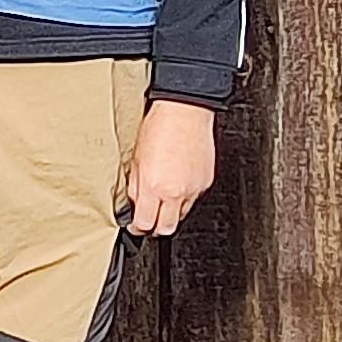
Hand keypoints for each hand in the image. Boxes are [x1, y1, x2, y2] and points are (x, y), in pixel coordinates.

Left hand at [123, 98, 220, 236]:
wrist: (185, 113)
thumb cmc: (159, 129)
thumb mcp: (136, 160)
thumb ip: (135, 188)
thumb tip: (135, 205)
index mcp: (154, 187)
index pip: (146, 224)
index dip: (138, 228)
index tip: (135, 225)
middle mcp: (176, 192)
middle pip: (167, 228)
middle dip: (157, 228)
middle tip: (149, 220)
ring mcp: (194, 189)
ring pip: (182, 215)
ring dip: (171, 211)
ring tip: (163, 196)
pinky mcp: (206, 183)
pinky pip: (194, 198)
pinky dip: (184, 196)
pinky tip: (177, 182)